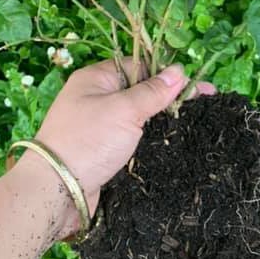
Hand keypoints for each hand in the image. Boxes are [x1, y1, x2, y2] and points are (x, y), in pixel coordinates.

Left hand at [9, 58, 213, 239]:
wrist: (55, 192)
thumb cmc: (88, 141)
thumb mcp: (124, 110)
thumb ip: (153, 91)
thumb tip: (179, 70)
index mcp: (96, 78)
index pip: (140, 66)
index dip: (167, 75)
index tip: (196, 87)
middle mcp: (95, 98)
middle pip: (140, 90)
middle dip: (169, 97)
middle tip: (204, 104)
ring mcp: (98, 125)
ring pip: (137, 116)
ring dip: (160, 119)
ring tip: (193, 123)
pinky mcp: (102, 150)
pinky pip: (131, 137)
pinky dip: (148, 138)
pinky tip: (169, 142)